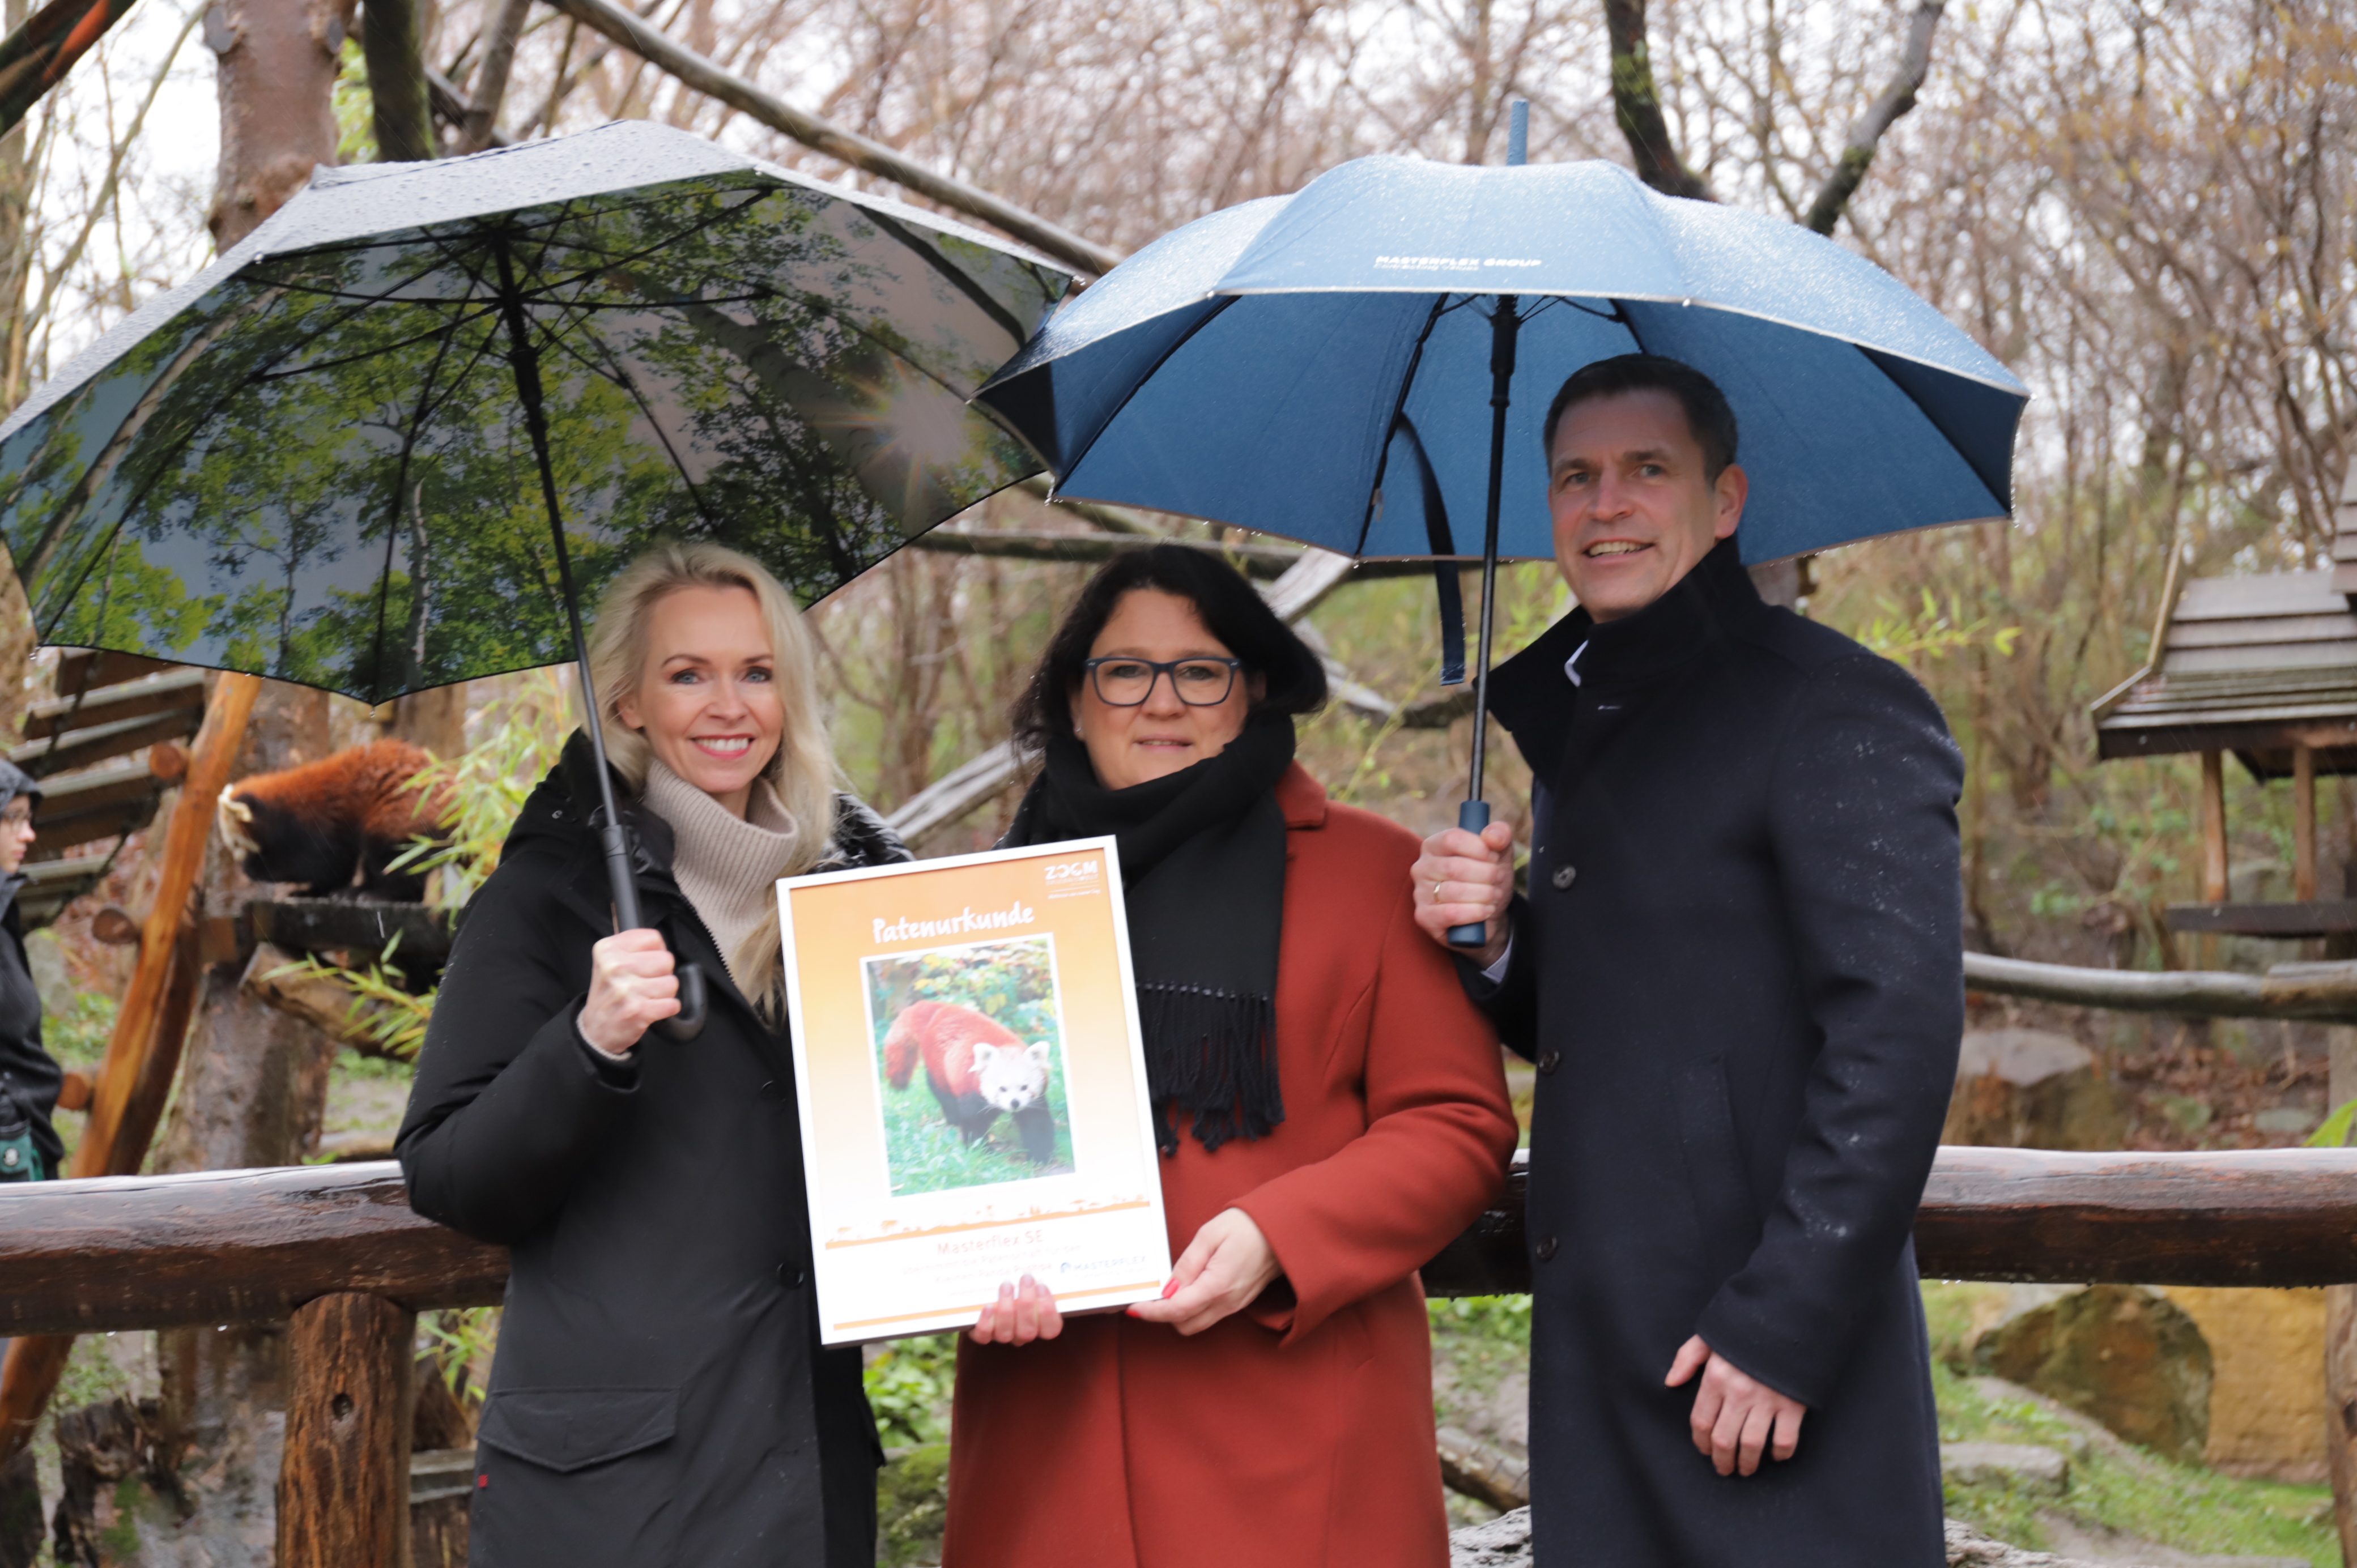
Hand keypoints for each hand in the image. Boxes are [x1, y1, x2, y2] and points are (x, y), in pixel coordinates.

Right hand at [577, 928, 679, 1055]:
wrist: (595, 1030)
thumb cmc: (607, 995)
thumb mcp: (608, 961)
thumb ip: (632, 947)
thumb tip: (660, 943)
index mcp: (608, 949)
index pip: (653, 938)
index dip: (656, 951)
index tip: (647, 962)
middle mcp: (615, 967)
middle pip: (666, 960)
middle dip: (661, 973)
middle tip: (645, 984)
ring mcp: (626, 989)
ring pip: (671, 983)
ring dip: (664, 993)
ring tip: (646, 997)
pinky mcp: (638, 1011)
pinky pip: (672, 1004)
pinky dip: (667, 1009)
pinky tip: (651, 1009)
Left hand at [969, 1274, 1062, 1345]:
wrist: (993, 1290)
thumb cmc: (1022, 1283)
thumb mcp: (1036, 1280)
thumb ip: (1045, 1274)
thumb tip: (1060, 1250)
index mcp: (1041, 1325)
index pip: (1051, 1329)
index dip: (1048, 1312)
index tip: (1043, 1286)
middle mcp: (1023, 1334)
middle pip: (1028, 1331)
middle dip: (1027, 1304)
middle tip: (1025, 1278)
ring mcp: (1003, 1335)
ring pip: (1006, 1334)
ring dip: (1007, 1309)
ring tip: (1006, 1284)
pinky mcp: (982, 1334)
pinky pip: (984, 1336)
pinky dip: (986, 1322)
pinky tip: (988, 1306)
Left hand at [1127, 1208, 1279, 1335]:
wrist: (1284, 1229)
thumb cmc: (1248, 1226)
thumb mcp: (1209, 1235)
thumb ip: (1187, 1264)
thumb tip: (1168, 1288)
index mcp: (1218, 1285)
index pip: (1177, 1310)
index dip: (1152, 1312)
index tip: (1135, 1308)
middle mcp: (1228, 1302)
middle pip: (1185, 1325)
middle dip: (1164, 1315)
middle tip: (1151, 1294)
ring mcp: (1236, 1305)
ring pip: (1198, 1323)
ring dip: (1180, 1313)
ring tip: (1169, 1289)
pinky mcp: (1240, 1302)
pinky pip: (1211, 1315)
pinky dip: (1195, 1309)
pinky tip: (1189, 1289)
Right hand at [1411, 821, 1515, 967]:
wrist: (1487, 913)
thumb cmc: (1488, 878)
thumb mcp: (1500, 853)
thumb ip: (1500, 835)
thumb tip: (1491, 836)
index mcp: (1434, 845)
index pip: (1452, 839)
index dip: (1479, 848)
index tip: (1494, 857)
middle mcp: (1422, 867)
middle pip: (1454, 867)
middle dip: (1486, 875)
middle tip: (1498, 879)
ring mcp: (1420, 893)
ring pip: (1454, 891)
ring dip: (1483, 894)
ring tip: (1494, 895)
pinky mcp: (1424, 916)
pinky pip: (1451, 914)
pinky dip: (1475, 912)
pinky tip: (1486, 910)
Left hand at [1666, 1335, 1804, 1475]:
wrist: (1787, 1318)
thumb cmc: (1745, 1330)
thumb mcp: (1709, 1337)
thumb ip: (1687, 1359)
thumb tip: (1670, 1382)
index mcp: (1716, 1377)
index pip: (1701, 1421)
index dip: (1701, 1442)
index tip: (1705, 1451)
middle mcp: (1739, 1392)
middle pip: (1724, 1439)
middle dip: (1722, 1460)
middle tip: (1724, 1469)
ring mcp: (1767, 1400)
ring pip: (1752, 1445)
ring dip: (1747, 1463)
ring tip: (1745, 1469)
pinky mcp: (1793, 1404)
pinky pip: (1785, 1440)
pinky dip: (1780, 1453)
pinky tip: (1775, 1456)